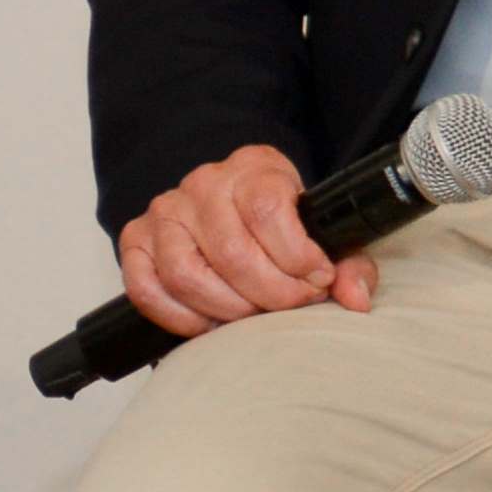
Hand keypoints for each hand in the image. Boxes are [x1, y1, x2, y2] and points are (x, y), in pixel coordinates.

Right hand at [114, 143, 369, 339]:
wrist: (230, 207)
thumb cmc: (280, 224)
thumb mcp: (321, 232)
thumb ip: (348, 264)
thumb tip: (356, 298)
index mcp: (255, 168)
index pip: (268, 211)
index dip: (296, 257)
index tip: (318, 279)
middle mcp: (204, 183)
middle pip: (232, 252)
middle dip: (270, 294)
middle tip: (290, 307)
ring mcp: (165, 211)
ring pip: (187, 274)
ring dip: (226, 309)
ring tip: (253, 316)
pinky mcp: (135, 240)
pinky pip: (146, 288)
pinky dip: (179, 317)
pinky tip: (210, 323)